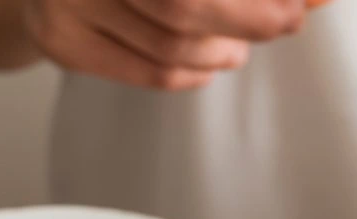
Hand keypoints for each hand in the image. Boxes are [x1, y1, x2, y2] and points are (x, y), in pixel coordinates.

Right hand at [23, 0, 325, 90]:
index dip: (249, 4)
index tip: (295, 9)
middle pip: (183, 5)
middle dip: (249, 19)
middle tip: (286, 21)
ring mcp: (63, 0)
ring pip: (174, 46)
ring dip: (224, 50)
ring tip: (237, 45)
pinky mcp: (62, 42)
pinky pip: (154, 73)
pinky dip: (195, 72)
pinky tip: (209, 60)